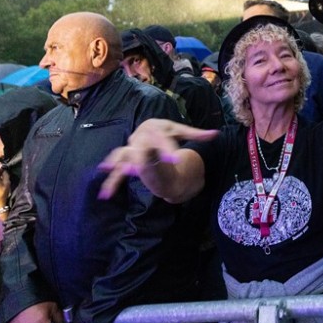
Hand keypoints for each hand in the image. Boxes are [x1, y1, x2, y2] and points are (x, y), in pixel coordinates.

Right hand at [98, 118, 216, 198]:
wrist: (149, 129)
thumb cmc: (167, 131)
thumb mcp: (181, 132)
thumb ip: (196, 134)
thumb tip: (216, 134)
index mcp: (157, 128)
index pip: (164, 138)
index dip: (168, 148)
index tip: (175, 159)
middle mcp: (142, 136)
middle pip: (142, 147)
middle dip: (142, 158)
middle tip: (143, 169)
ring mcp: (132, 147)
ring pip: (123, 156)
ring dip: (118, 166)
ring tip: (114, 176)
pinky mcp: (126, 158)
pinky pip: (117, 169)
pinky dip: (112, 180)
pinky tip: (106, 194)